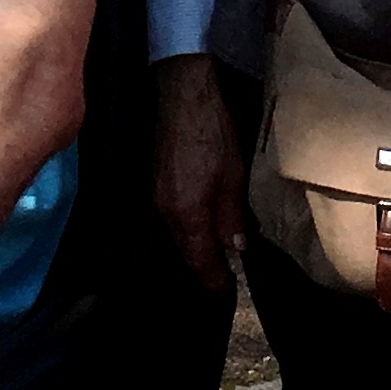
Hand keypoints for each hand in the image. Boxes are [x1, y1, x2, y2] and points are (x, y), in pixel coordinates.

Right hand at [154, 56, 246, 290]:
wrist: (182, 96)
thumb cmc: (212, 134)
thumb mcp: (232, 178)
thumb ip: (232, 218)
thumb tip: (236, 250)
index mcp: (185, 216)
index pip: (199, 264)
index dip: (215, 282)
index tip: (229, 293)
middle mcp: (163, 215)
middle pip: (183, 255)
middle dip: (202, 271)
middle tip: (223, 281)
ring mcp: (154, 200)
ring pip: (175, 240)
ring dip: (193, 251)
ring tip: (213, 261)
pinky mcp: (154, 187)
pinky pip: (169, 223)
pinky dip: (185, 233)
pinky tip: (198, 231)